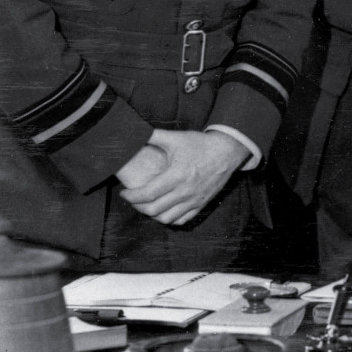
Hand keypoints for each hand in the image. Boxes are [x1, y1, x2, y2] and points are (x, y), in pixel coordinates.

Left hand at [118, 129, 246, 225]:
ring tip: (146, 206)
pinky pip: (182, 220)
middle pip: (154, 209)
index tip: (124, 193)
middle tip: (132, 199)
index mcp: (176, 176)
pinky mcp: (201, 204)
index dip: (132, 196)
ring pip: (167, 218)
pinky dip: (169, 219)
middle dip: (138, 206)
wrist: (227, 152)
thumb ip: (154, 136)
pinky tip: (163, 211)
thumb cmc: (200, 144)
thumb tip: (135, 132)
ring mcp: (194, 200)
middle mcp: (185, 191)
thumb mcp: (176, 138)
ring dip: (152, 215)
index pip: (148, 194)